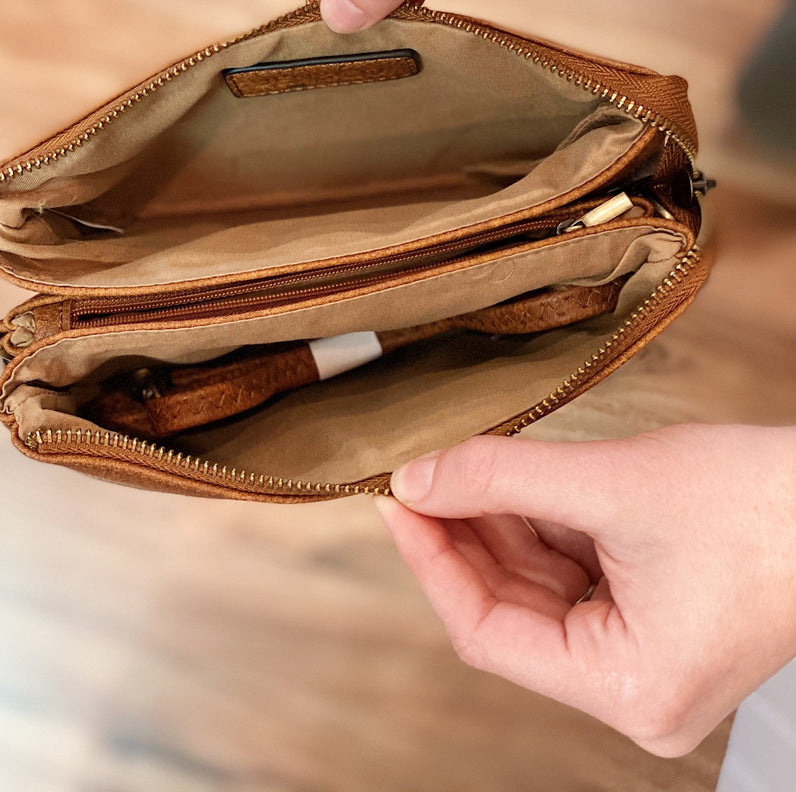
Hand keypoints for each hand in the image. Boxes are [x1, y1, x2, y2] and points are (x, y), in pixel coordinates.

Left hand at [377, 424, 795, 756]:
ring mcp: (646, 656)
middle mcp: (635, 689)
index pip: (487, 632)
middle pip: (510, 610)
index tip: (397, 501)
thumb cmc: (764, 506)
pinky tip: (508, 481)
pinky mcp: (657, 619)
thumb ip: (504, 479)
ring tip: (458, 467)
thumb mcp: (615, 483)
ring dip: (498, 525)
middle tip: (418, 475)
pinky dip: (540, 525)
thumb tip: (418, 478)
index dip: (433, 561)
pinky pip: (575, 574)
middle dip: (463, 536)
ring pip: (540, 588)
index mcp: (628, 689)